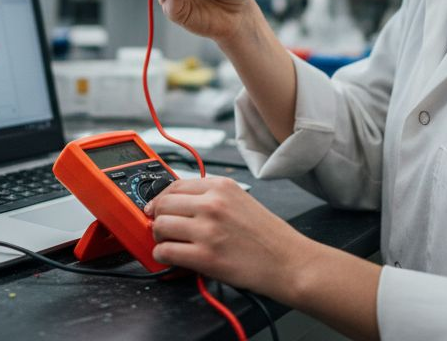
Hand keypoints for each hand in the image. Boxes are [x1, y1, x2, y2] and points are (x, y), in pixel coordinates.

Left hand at [144, 177, 313, 298]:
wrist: (289, 261)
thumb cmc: (268, 235)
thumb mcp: (241, 200)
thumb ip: (211, 197)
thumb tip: (179, 203)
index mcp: (221, 186)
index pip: (174, 185)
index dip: (161, 199)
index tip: (156, 207)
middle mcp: (212, 204)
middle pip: (163, 204)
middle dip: (158, 218)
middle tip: (163, 229)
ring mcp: (208, 230)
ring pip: (160, 226)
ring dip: (159, 237)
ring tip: (170, 244)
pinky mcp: (205, 256)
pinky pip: (166, 252)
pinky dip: (163, 256)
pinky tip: (172, 258)